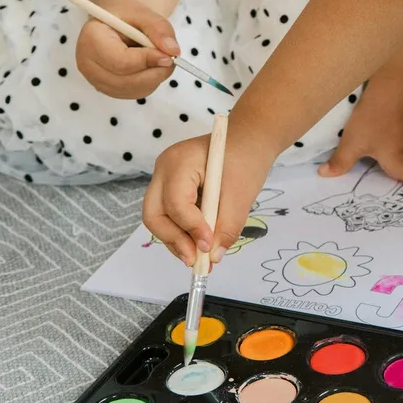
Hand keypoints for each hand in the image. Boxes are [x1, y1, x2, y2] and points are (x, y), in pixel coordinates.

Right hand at [75, 0, 178, 98]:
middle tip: (171, 59)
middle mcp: (88, 64)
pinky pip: (137, 93)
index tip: (168, 56)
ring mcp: (96, 80)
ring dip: (155, 77)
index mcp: (91, 40)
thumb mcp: (144, 14)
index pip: (120, 61)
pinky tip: (149, 67)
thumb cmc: (126, 17)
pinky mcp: (109, 90)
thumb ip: (159, 30)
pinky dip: (150, 82)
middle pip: (128, 80)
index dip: (148, 61)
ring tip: (157, 58)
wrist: (115, 24)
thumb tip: (172, 51)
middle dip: (156, 72)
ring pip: (135, 89)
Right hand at [143, 133, 275, 267]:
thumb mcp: (242, 196)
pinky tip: (199, 244)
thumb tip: (214, 257)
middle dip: (174, 240)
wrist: (248, 141)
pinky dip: (181, 232)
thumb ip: (227, 227)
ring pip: (158, 219)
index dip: (192, 228)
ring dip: (177, 240)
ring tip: (200, 257)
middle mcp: (164, 169)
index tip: (210, 246)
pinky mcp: (171, 189)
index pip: (176, 203)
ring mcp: (164, 179)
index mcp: (180, 162)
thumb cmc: (246, 160)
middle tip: (196, 260)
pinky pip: (168, 216)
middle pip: (154, 214)